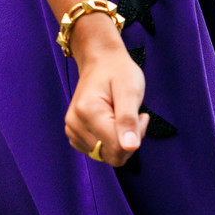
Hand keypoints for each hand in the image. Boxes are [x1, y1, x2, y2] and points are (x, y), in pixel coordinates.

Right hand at [64, 15, 150, 167]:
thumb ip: (128, 120)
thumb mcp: (130, 90)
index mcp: (87, 112)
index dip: (136, 137)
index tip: (142, 115)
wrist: (100, 59)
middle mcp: (74, 124)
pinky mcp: (74, 134)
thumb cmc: (118, 71)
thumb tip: (130, 147)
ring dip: (119, 141)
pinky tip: (113, 122)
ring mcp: (72, 130)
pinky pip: (97, 152)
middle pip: (111, 155)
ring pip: (105, 155)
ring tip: (122, 115)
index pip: (118, 149)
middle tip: (134, 115)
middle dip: (128, 140)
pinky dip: (109, 142)